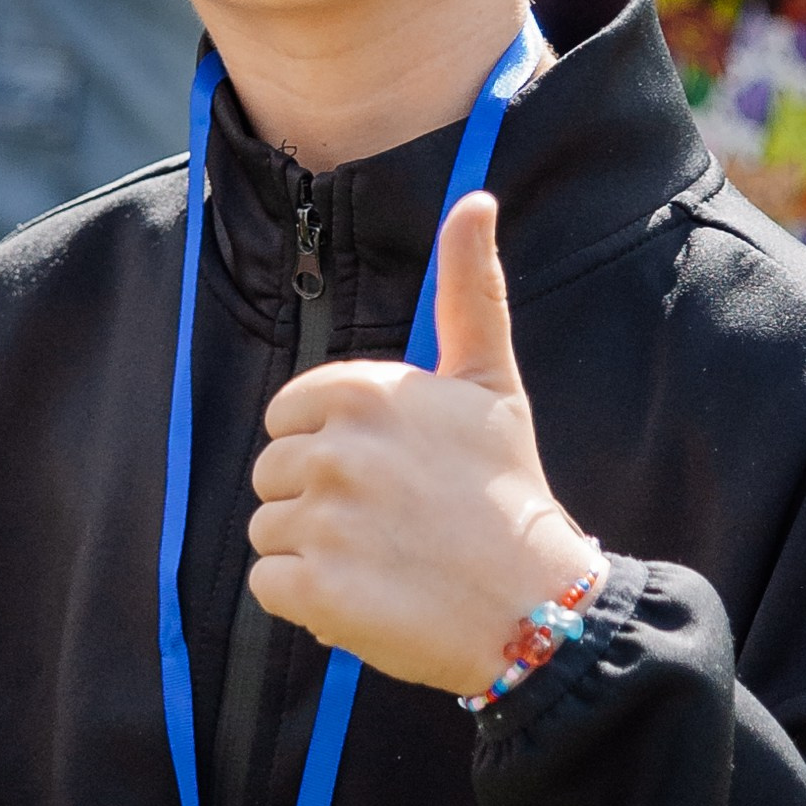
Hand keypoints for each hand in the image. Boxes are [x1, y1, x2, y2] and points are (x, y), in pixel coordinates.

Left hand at [247, 194, 597, 694]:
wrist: (537, 606)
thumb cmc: (509, 493)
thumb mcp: (492, 382)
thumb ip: (469, 290)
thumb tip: (475, 199)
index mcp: (366, 390)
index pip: (288, 415)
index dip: (329, 448)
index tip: (388, 473)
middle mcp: (338, 448)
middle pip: (272, 472)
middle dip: (317, 501)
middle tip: (392, 524)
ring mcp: (325, 520)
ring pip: (268, 530)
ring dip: (312, 553)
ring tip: (383, 562)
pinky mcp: (316, 589)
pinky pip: (269, 586)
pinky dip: (307, 602)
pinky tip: (364, 599)